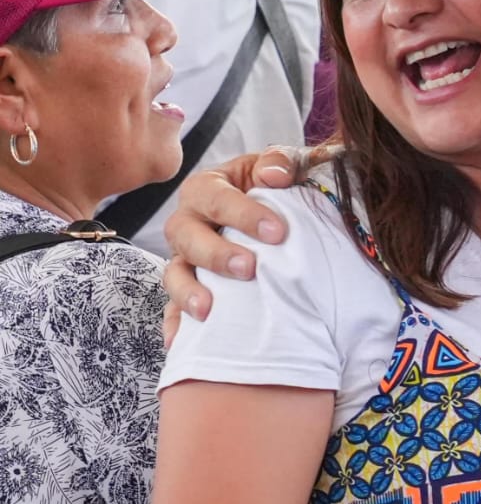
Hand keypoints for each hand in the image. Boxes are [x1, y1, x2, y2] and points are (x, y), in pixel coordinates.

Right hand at [161, 145, 333, 340]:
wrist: (279, 221)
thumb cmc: (278, 189)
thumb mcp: (283, 167)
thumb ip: (282, 162)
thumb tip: (274, 175)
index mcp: (209, 187)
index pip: (216, 196)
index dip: (243, 213)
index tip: (278, 232)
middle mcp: (190, 222)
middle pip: (186, 235)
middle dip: (216, 253)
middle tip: (249, 268)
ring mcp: (186, 258)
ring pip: (174, 273)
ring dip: (188, 291)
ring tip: (209, 310)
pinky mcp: (190, 289)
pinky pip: (173, 309)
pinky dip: (176, 325)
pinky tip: (181, 342)